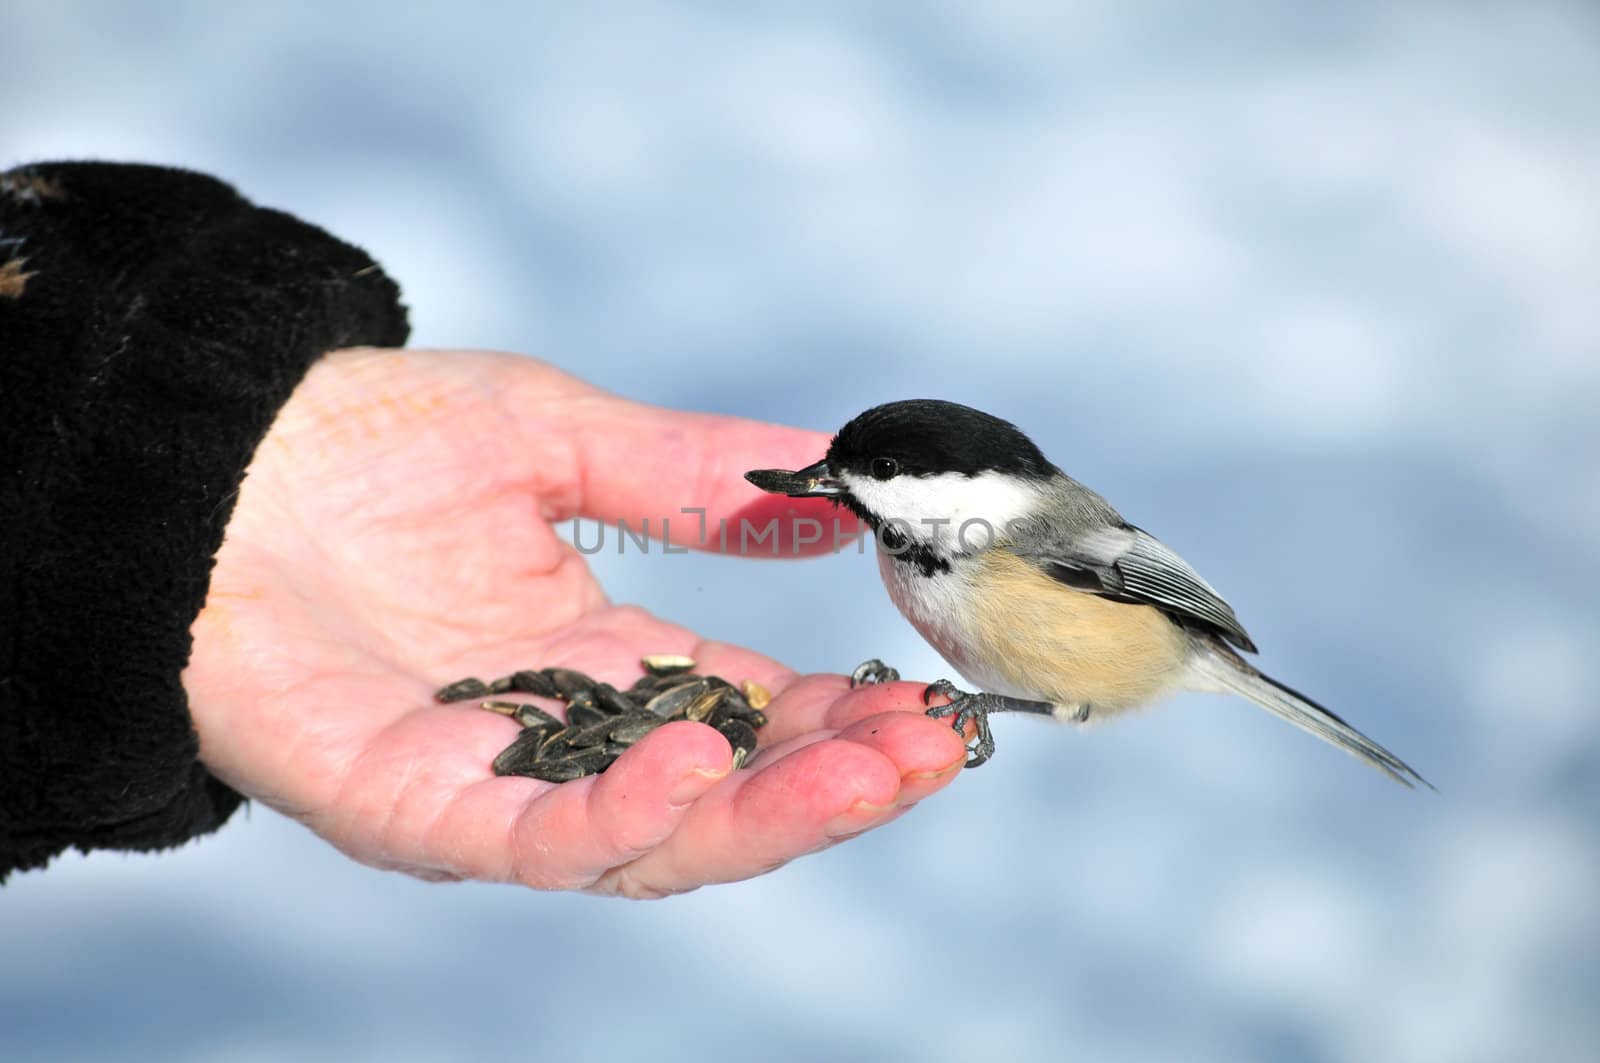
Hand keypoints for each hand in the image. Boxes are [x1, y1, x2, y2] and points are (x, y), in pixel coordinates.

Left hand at [183, 348, 966, 896]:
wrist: (214, 451)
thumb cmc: (372, 439)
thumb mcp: (561, 437)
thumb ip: (690, 475)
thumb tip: (831, 497)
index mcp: (606, 661)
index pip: (752, 717)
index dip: (845, 719)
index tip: (933, 701)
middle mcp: (563, 739)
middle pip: (722, 799)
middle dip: (834, 785)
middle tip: (930, 752)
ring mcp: (490, 782)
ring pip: (647, 844)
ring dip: (762, 817)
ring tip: (858, 768)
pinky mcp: (408, 807)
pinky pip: (527, 841)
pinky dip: (620, 818)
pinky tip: (695, 758)